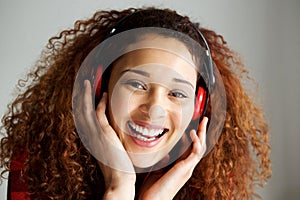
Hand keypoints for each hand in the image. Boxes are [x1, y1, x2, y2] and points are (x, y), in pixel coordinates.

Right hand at [73, 80, 134, 198]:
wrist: (118, 179)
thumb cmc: (116, 166)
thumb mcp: (108, 149)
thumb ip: (107, 138)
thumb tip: (111, 130)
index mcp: (89, 138)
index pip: (82, 117)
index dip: (81, 104)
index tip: (84, 94)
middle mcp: (89, 135)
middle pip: (79, 110)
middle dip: (80, 96)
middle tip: (82, 83)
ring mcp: (94, 134)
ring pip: (85, 110)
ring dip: (86, 95)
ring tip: (87, 83)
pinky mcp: (103, 134)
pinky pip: (99, 114)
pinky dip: (100, 102)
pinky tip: (103, 95)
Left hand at [139, 117, 207, 199]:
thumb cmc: (153, 189)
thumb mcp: (158, 171)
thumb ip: (164, 162)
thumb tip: (166, 154)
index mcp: (181, 166)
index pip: (191, 148)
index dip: (193, 136)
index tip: (192, 126)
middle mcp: (186, 166)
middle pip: (199, 146)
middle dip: (202, 132)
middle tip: (205, 119)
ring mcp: (187, 168)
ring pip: (200, 148)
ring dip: (202, 134)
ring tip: (203, 121)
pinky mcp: (185, 169)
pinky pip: (195, 153)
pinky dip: (196, 142)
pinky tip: (193, 133)